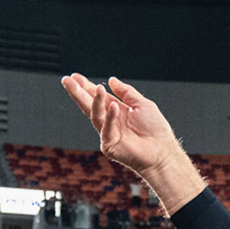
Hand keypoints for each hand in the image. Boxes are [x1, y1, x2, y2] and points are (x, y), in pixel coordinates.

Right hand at [59, 74, 189, 184]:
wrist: (162, 151)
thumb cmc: (155, 130)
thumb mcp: (142, 104)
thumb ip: (126, 92)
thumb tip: (111, 80)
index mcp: (116, 110)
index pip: (97, 97)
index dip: (86, 86)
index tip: (75, 77)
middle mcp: (109, 121)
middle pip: (89, 105)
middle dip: (77, 92)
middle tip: (66, 80)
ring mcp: (107, 133)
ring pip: (95, 115)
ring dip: (94, 101)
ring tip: (95, 87)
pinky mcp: (109, 145)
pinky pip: (107, 129)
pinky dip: (110, 117)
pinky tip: (113, 106)